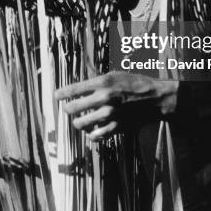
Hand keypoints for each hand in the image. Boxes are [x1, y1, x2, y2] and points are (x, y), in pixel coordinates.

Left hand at [55, 72, 178, 140]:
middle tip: (69, 108)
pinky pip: (94, 136)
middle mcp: (104, 98)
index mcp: (102, 83)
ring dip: (78, 122)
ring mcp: (110, 115)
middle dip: (68, 108)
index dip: (60, 93)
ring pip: (80, 124)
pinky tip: (93, 129)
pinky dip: (91, 133)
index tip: (56, 96)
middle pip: (71, 108)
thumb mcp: (114, 75)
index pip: (73, 89)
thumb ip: (96, 81)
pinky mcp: (116, 127)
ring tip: (80, 120)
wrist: (155, 98)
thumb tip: (77, 86)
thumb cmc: (134, 83)